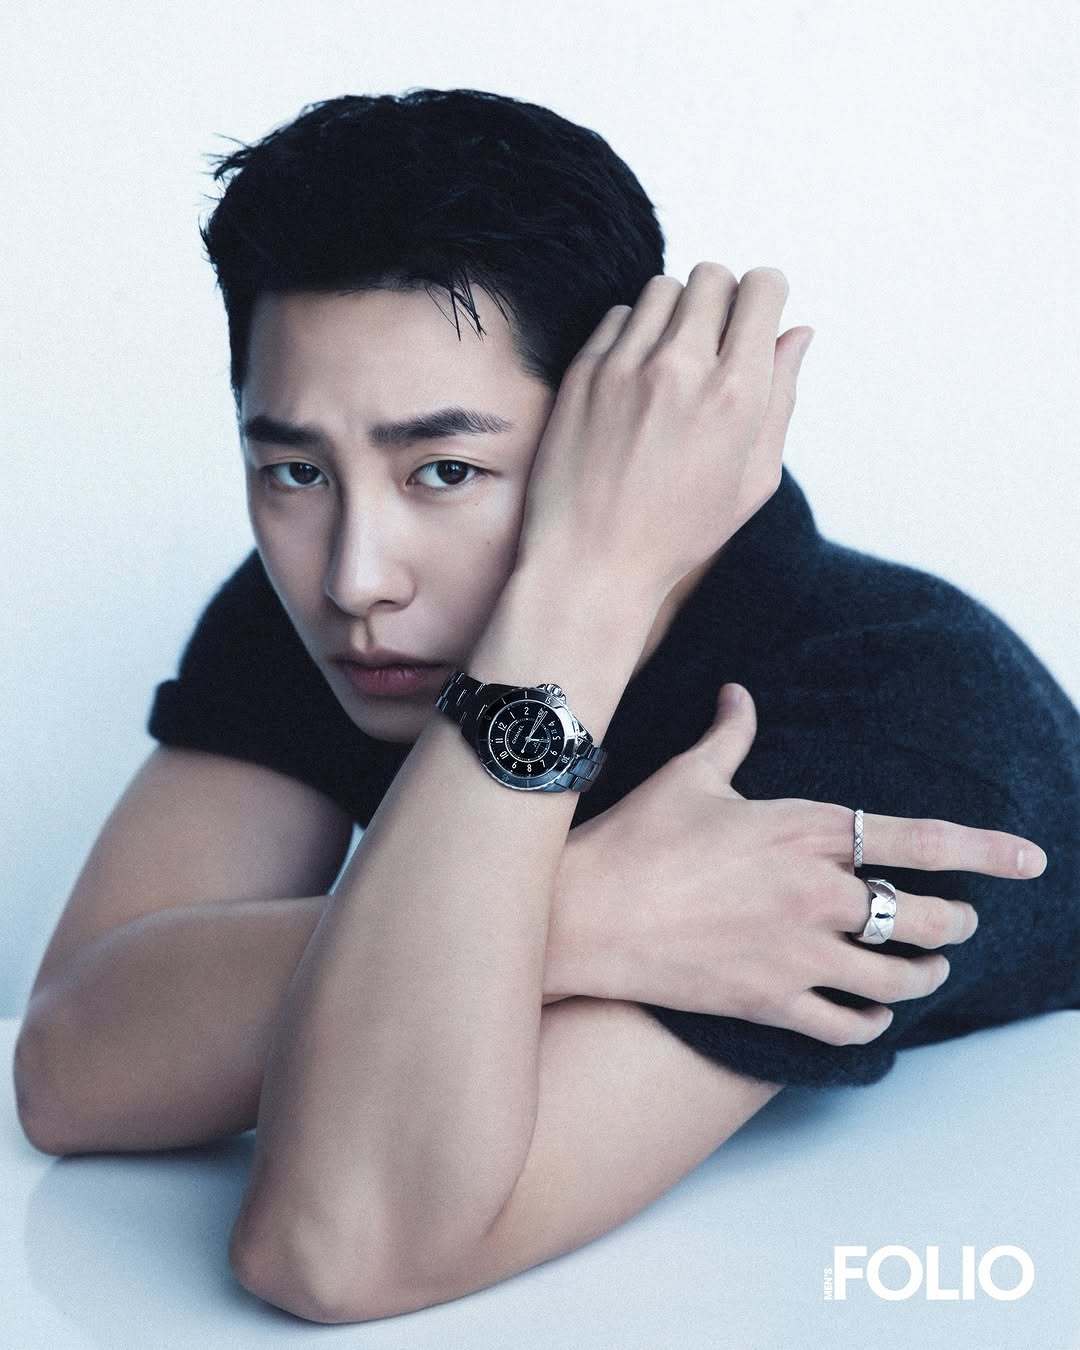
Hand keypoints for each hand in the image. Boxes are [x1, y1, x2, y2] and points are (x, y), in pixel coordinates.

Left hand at [516, 264, 812, 602]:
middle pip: (713, 277)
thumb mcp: (752, 479)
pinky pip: (619, 316)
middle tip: (715, 342)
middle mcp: (681, 368)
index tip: (756, 317)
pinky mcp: (584, 372)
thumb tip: (797, 334)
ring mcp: (626, 366)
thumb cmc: (679, 531)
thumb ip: (780, 398)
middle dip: (722, 299)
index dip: (765, 296)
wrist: (593, 562)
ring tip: (672, 360)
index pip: (762, 288)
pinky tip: (635, 378)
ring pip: (663, 288)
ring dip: (676, 312)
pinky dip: (633, 334)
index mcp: (736, 394)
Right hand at [565, 684, 1047, 1046]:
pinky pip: (848, 1025)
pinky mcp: (772, 1002)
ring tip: (930, 971)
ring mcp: (798, 954)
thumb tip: (738, 694)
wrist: (586, 914)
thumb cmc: (637, 839)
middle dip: (957, 922)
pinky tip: (873, 1015)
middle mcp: (817, 894)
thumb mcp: (689, 777)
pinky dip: (872, 1023)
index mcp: (806, 831)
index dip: (985, 851)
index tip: (1031, 859)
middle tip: (961, 923)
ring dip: (926, 976)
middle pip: (925, 918)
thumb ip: (729, 736)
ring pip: (899, 979)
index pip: (919, 840)